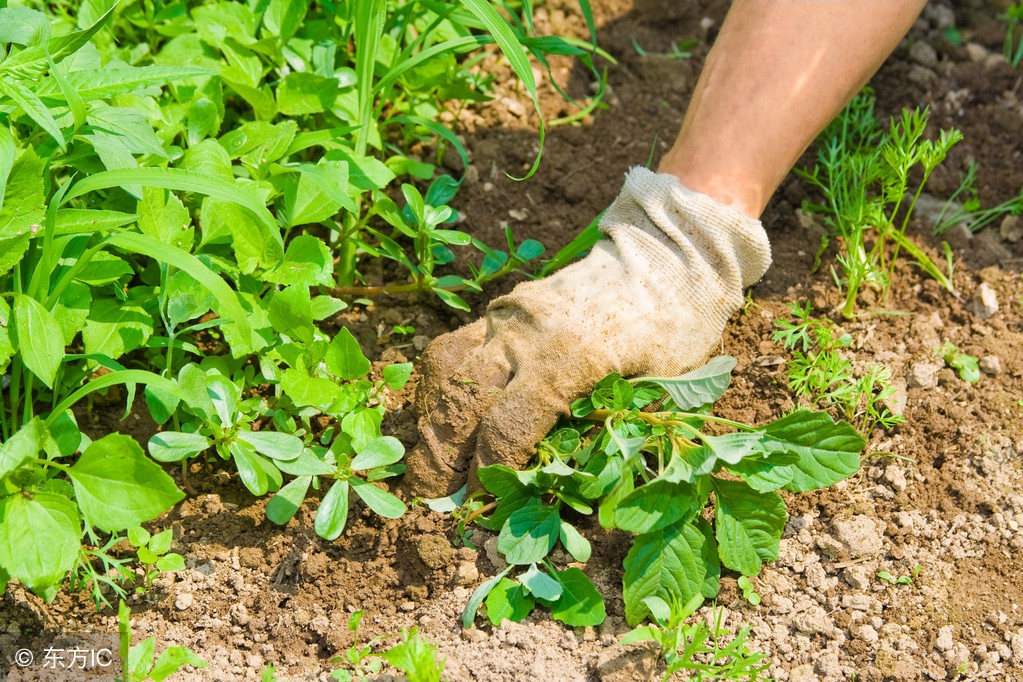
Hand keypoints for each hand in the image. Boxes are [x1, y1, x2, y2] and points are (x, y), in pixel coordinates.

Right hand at [404, 167, 770, 497]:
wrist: (668, 254)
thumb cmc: (676, 327)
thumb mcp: (663, 387)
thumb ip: (613, 432)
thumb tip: (566, 487)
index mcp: (570, 358)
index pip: (507, 427)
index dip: (488, 474)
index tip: (482, 506)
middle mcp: (527, 333)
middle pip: (461, 401)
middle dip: (440, 457)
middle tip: (437, 497)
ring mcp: (508, 315)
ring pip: (445, 371)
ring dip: (430, 421)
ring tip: (432, 460)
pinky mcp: (502, 307)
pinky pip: (454, 347)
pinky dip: (440, 386)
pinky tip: (443, 415)